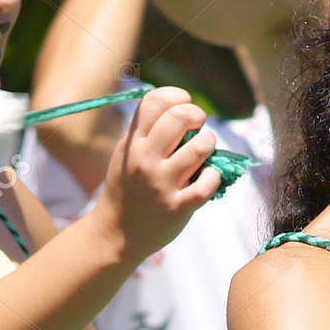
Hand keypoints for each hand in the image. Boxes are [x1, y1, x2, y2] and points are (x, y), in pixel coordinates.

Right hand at [91, 86, 218, 262]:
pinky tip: (206, 177)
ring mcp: (161, 184)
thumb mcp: (126, 155)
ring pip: (200, 146)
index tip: (184, 106)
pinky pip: (208, 182)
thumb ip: (146, 131)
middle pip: (180, 117)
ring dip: (209, 144)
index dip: (177, 96)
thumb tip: (181, 106)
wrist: (116, 233)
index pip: (155, 101)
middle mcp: (145, 160)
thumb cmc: (127, 188)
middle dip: (197, 115)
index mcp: (132, 144)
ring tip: (203, 151)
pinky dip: (213, 176)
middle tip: (198, 126)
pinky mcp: (178, 207)